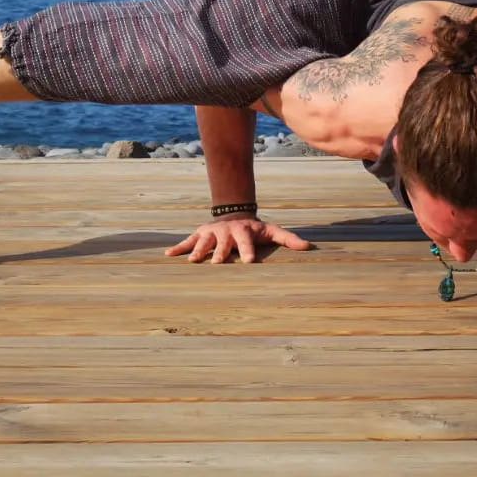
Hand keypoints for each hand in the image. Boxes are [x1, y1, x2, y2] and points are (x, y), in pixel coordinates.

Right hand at [165, 218, 311, 263]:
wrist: (234, 213)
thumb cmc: (255, 228)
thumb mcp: (272, 230)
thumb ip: (289, 238)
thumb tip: (309, 247)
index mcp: (243, 231)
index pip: (246, 241)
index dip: (247, 251)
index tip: (249, 262)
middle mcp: (225, 231)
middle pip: (222, 243)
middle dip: (220, 253)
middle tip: (218, 263)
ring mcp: (211, 232)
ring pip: (203, 241)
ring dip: (197, 251)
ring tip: (192, 261)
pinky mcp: (199, 234)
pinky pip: (187, 240)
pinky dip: (178, 247)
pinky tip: (167, 255)